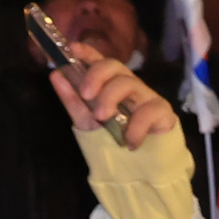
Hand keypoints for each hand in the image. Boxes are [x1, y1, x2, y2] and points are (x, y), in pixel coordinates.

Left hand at [48, 53, 167, 150]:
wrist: (141, 169)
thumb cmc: (114, 141)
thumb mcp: (88, 123)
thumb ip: (73, 101)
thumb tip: (55, 75)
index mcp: (109, 85)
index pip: (99, 61)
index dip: (87, 52)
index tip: (73, 48)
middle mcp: (128, 85)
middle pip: (115, 65)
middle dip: (97, 75)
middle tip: (86, 94)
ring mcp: (146, 96)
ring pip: (129, 82)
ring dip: (111, 98)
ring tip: (102, 118)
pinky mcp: (163, 111)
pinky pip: (148, 110)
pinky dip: (135, 127)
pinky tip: (129, 142)